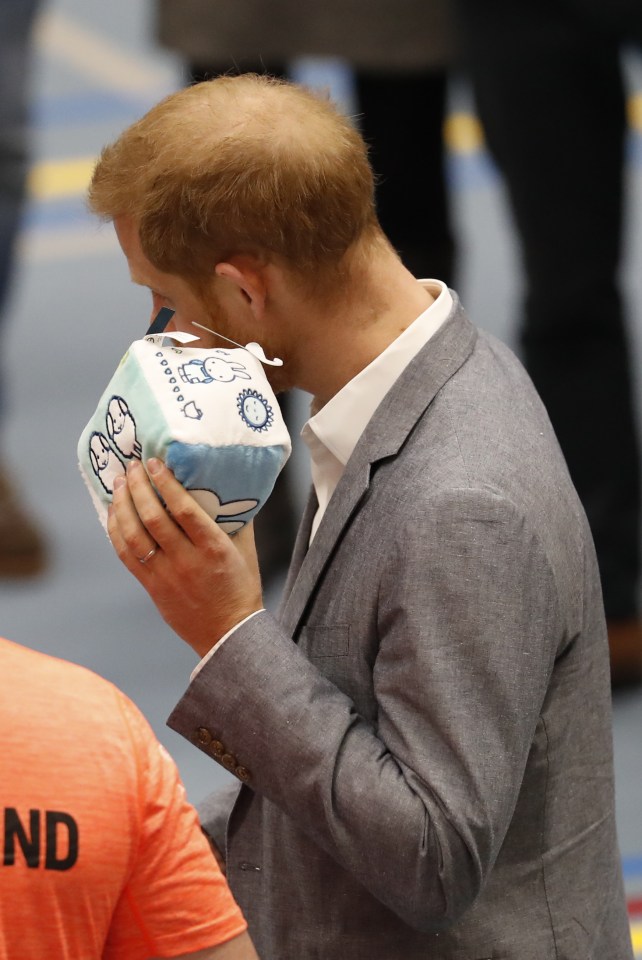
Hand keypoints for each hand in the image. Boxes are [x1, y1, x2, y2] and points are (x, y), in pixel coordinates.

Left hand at [108, 458, 263, 656]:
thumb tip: (228, 486)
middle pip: (154, 518)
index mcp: (214, 549)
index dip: (166, 483)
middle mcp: (187, 561)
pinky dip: (116, 530)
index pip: (185, 510)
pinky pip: (126, 555)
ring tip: (120, 483)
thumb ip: (236, 520)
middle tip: (132, 466)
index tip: (154, 463)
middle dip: (138, 487)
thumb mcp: (245, 550)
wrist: (228, 633)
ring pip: (134, 535)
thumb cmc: (241, 588)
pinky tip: (114, 512)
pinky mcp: (151, 587)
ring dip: (122, 505)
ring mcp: (166, 575)